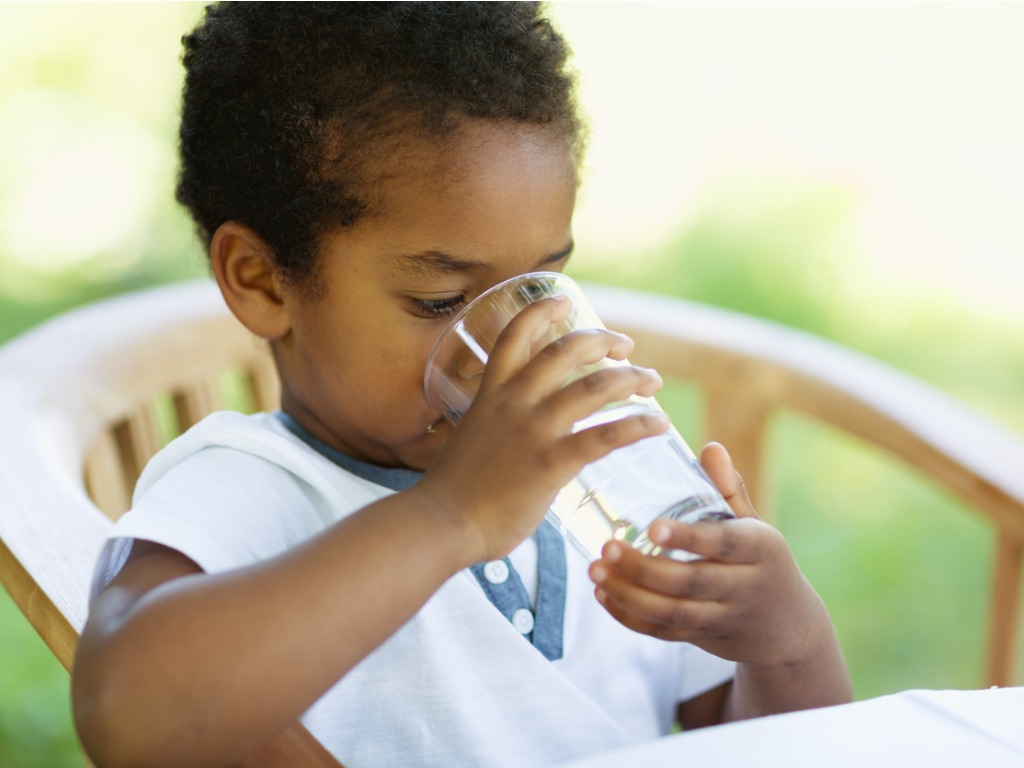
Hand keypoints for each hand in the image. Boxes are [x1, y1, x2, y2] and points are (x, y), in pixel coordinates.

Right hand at [417, 296, 669, 562]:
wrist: (440, 522)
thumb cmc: (454, 491)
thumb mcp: (473, 438)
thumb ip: (502, 427)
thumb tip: (528, 434)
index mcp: (491, 393)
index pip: (515, 334)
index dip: (543, 311)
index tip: (565, 301)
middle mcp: (514, 402)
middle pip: (566, 350)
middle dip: (602, 340)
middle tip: (625, 346)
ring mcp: (533, 430)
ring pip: (594, 387)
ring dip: (631, 378)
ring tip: (652, 381)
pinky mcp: (551, 463)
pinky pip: (605, 436)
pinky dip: (639, 425)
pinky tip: (659, 425)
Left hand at [588, 442, 836, 670]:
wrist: (789, 628)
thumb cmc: (762, 561)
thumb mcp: (755, 525)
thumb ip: (729, 489)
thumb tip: (710, 448)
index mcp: (760, 549)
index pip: (723, 544)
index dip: (688, 538)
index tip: (652, 528)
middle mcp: (744, 586)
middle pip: (691, 582)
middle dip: (644, 568)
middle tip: (606, 546)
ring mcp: (724, 616)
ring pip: (673, 613)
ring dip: (629, 594)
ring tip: (595, 571)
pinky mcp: (704, 638)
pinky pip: (664, 633)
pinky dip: (631, 618)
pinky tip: (603, 595)